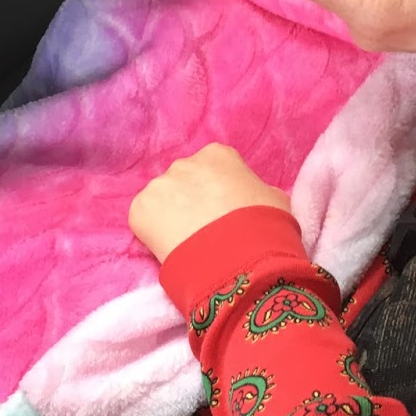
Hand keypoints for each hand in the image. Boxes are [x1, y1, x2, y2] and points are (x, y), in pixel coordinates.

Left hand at [129, 144, 291, 265]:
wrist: (239, 260)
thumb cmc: (265, 227)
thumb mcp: (275, 199)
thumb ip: (256, 190)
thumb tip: (250, 198)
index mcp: (218, 155)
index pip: (215, 168)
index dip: (219, 193)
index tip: (225, 213)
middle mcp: (184, 162)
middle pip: (185, 181)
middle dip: (192, 202)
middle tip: (206, 230)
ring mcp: (159, 185)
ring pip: (163, 201)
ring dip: (172, 217)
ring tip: (190, 244)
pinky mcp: (139, 210)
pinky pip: (145, 220)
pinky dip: (154, 234)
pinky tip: (173, 249)